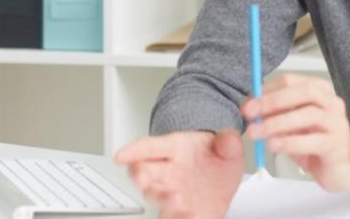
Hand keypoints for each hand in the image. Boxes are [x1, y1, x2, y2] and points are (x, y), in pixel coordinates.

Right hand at [113, 130, 242, 218]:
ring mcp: (170, 193)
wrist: (222, 174)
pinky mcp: (179, 213)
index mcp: (175, 149)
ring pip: (156, 197)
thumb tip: (228, 139)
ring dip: (161, 200)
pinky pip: (172, 217)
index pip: (150, 146)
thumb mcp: (228, 145)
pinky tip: (189, 216)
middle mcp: (166, 171)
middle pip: (144, 173)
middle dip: (142, 178)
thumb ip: (228, 142)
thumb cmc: (216, 156)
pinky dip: (177, 218)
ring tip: (176, 201)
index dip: (134, 151)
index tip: (121, 155)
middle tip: (145, 180)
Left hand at [244, 74, 349, 190]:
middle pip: (305, 91)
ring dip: (277, 122)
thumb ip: (274, 114)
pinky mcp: (337, 145)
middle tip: (250, 113)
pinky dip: (290, 142)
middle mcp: (332, 102)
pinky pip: (313, 141)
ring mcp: (337, 123)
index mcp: (320, 91)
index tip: (248, 104)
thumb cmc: (314, 143)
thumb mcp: (291, 126)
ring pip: (309, 114)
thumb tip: (249, 107)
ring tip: (257, 133)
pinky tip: (274, 146)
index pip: (292, 81)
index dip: (267, 90)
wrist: (341, 166)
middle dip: (274, 100)